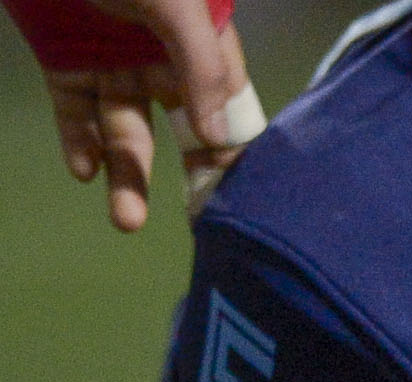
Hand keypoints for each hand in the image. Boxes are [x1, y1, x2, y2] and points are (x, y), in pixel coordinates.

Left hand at [44, 0, 260, 230]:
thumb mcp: (177, 5)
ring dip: (128, 179)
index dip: (235, 156)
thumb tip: (215, 138)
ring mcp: (115, 66)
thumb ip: (202, 66)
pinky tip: (86, 171)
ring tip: (125, 219)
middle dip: (188, 181)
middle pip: (184, 136)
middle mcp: (163, 63)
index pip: (230, 114)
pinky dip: (81, 145)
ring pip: (127, 136)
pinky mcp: (67, 65)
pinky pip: (78, 116)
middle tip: (194, 225)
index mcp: (201, 47)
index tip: (238, 201)